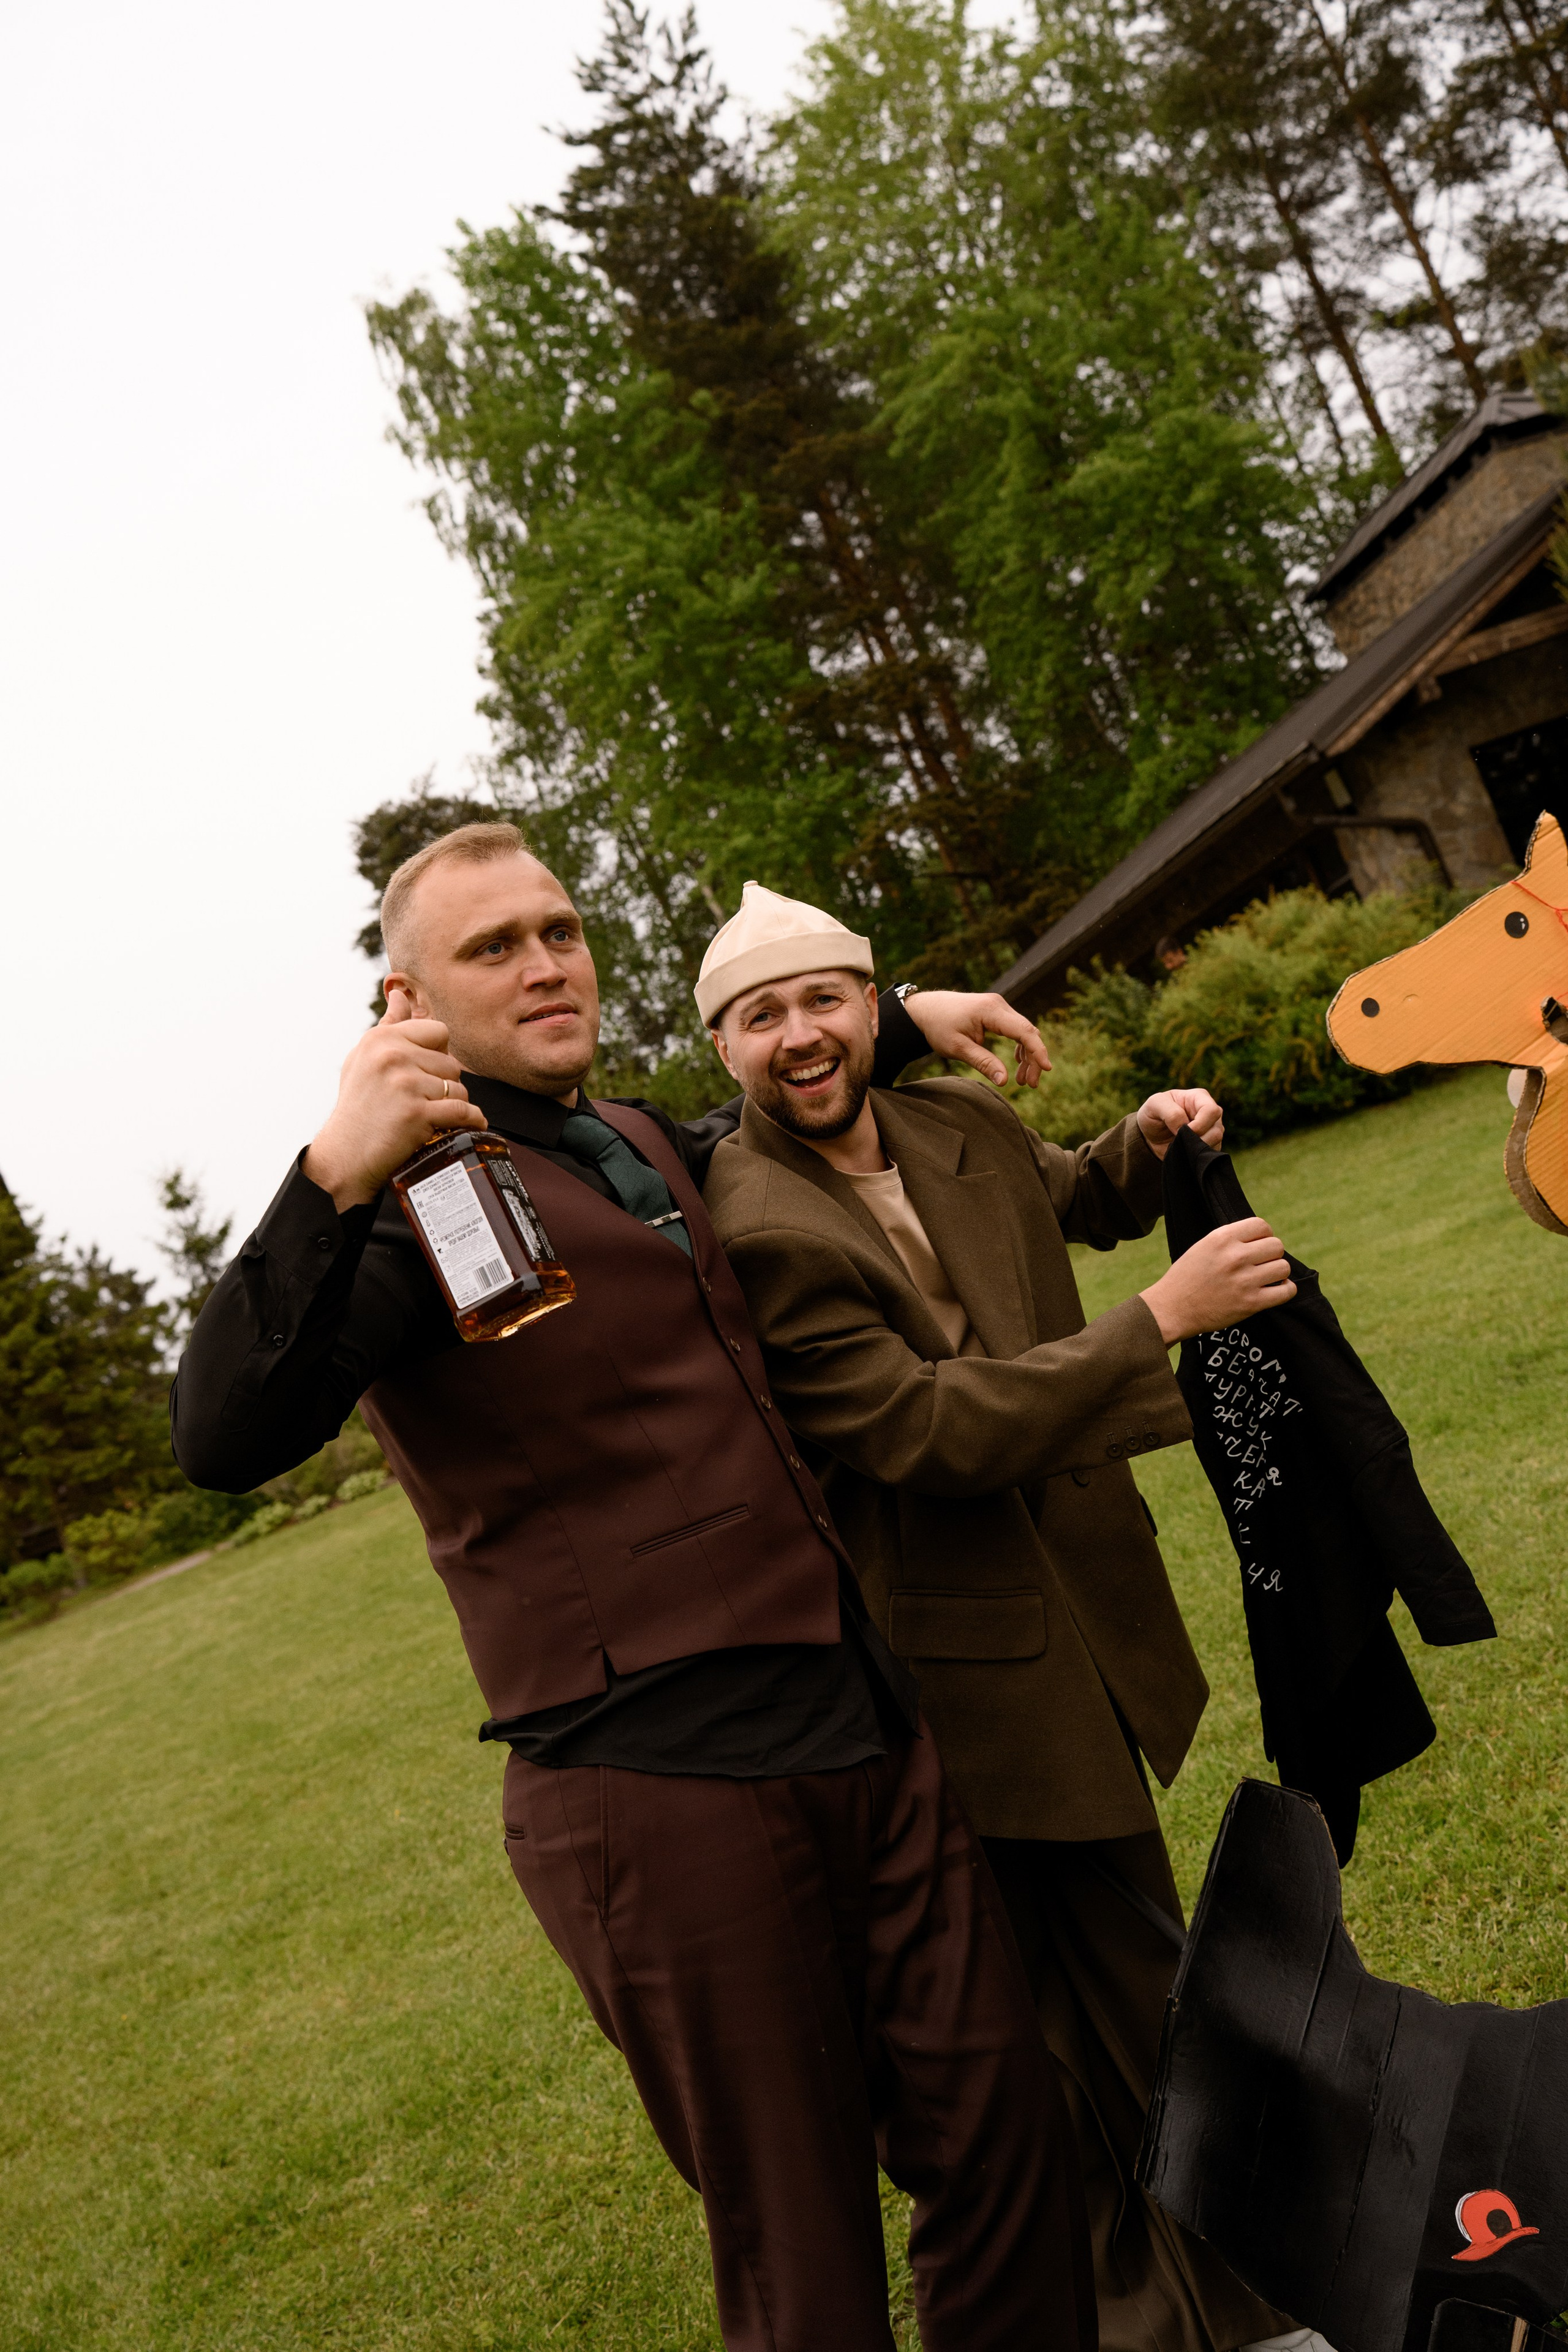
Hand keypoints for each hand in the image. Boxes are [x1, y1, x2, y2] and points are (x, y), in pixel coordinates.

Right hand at [302, 987, 486, 1209]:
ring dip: (453, 1103)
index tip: (426, 1072)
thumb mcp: (364, 1058)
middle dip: (445, 1083)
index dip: (438, 1053)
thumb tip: (401, 992)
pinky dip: (471, 1120)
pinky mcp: (417, 1114)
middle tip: (426, 1100)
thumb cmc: (358, 1105)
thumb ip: (388, 1026)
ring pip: (458, 1087)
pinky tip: (469, 1123)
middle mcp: (393, 1056)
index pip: (439, 1031)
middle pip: (451, 1063)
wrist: (345, 1154)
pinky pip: (462, 1111)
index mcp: (381, 1039)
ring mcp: (405, 1084)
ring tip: (433, 1115)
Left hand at [901, 989, 1051, 1088]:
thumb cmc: (939, 1026)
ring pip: (1023, 1032)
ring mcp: (999, 1007)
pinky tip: (1017, 1063)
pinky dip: (1019, 1047)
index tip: (1046, 1069)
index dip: (1037, 1050)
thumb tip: (1004, 1081)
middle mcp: (999, 1005)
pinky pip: (1015, 1029)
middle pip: (1027, 1032)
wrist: (925, 1010)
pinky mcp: (996, 1012)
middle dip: (1033, 1059)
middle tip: (1031, 1084)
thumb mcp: (958, 1048)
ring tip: (1023, 1080)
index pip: (1023, 1031)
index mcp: (990, 1011)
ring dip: (1027, 1055)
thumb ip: (983, 1063)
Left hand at [1137, 1087, 1222, 1158]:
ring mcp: (1212, 1129)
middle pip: (1217, 1129)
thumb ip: (1170, 1113)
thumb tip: (1184, 1128)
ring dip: (1196, 1148)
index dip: (1199, 1125)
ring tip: (1179, 1145)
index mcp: (1199, 1097)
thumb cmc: (1154, 1113)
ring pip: (1216, 1142)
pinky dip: (1197, 1156)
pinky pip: (1211, 1153)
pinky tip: (1184, 1151)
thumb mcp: (1154, 1105)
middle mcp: (1210, 1113)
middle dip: (1197, 1139)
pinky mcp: (1211, 1144)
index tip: (1181, 1132)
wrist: (1151, 1133)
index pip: (1211, 1110)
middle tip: (1179, 1141)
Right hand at [1139, 1218, 1295, 1343]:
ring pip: (1283, 1267)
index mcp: (1222, 1238)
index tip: (1258, 1246)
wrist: (1172, 1309)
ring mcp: (1244, 1280)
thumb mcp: (1203, 1247)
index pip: (1262, 1225)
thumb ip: (1230, 1240)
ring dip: (1278, 1272)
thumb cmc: (1186, 1278)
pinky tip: (1276, 1289)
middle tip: (1260, 1264)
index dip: (1264, 1235)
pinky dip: (1286, 1290)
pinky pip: (1286, 1291)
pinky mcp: (1251, 1303)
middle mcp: (1235, 1256)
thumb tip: (1261, 1238)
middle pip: (1276, 1246)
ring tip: (1266, 1277)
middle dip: (1271, 1254)